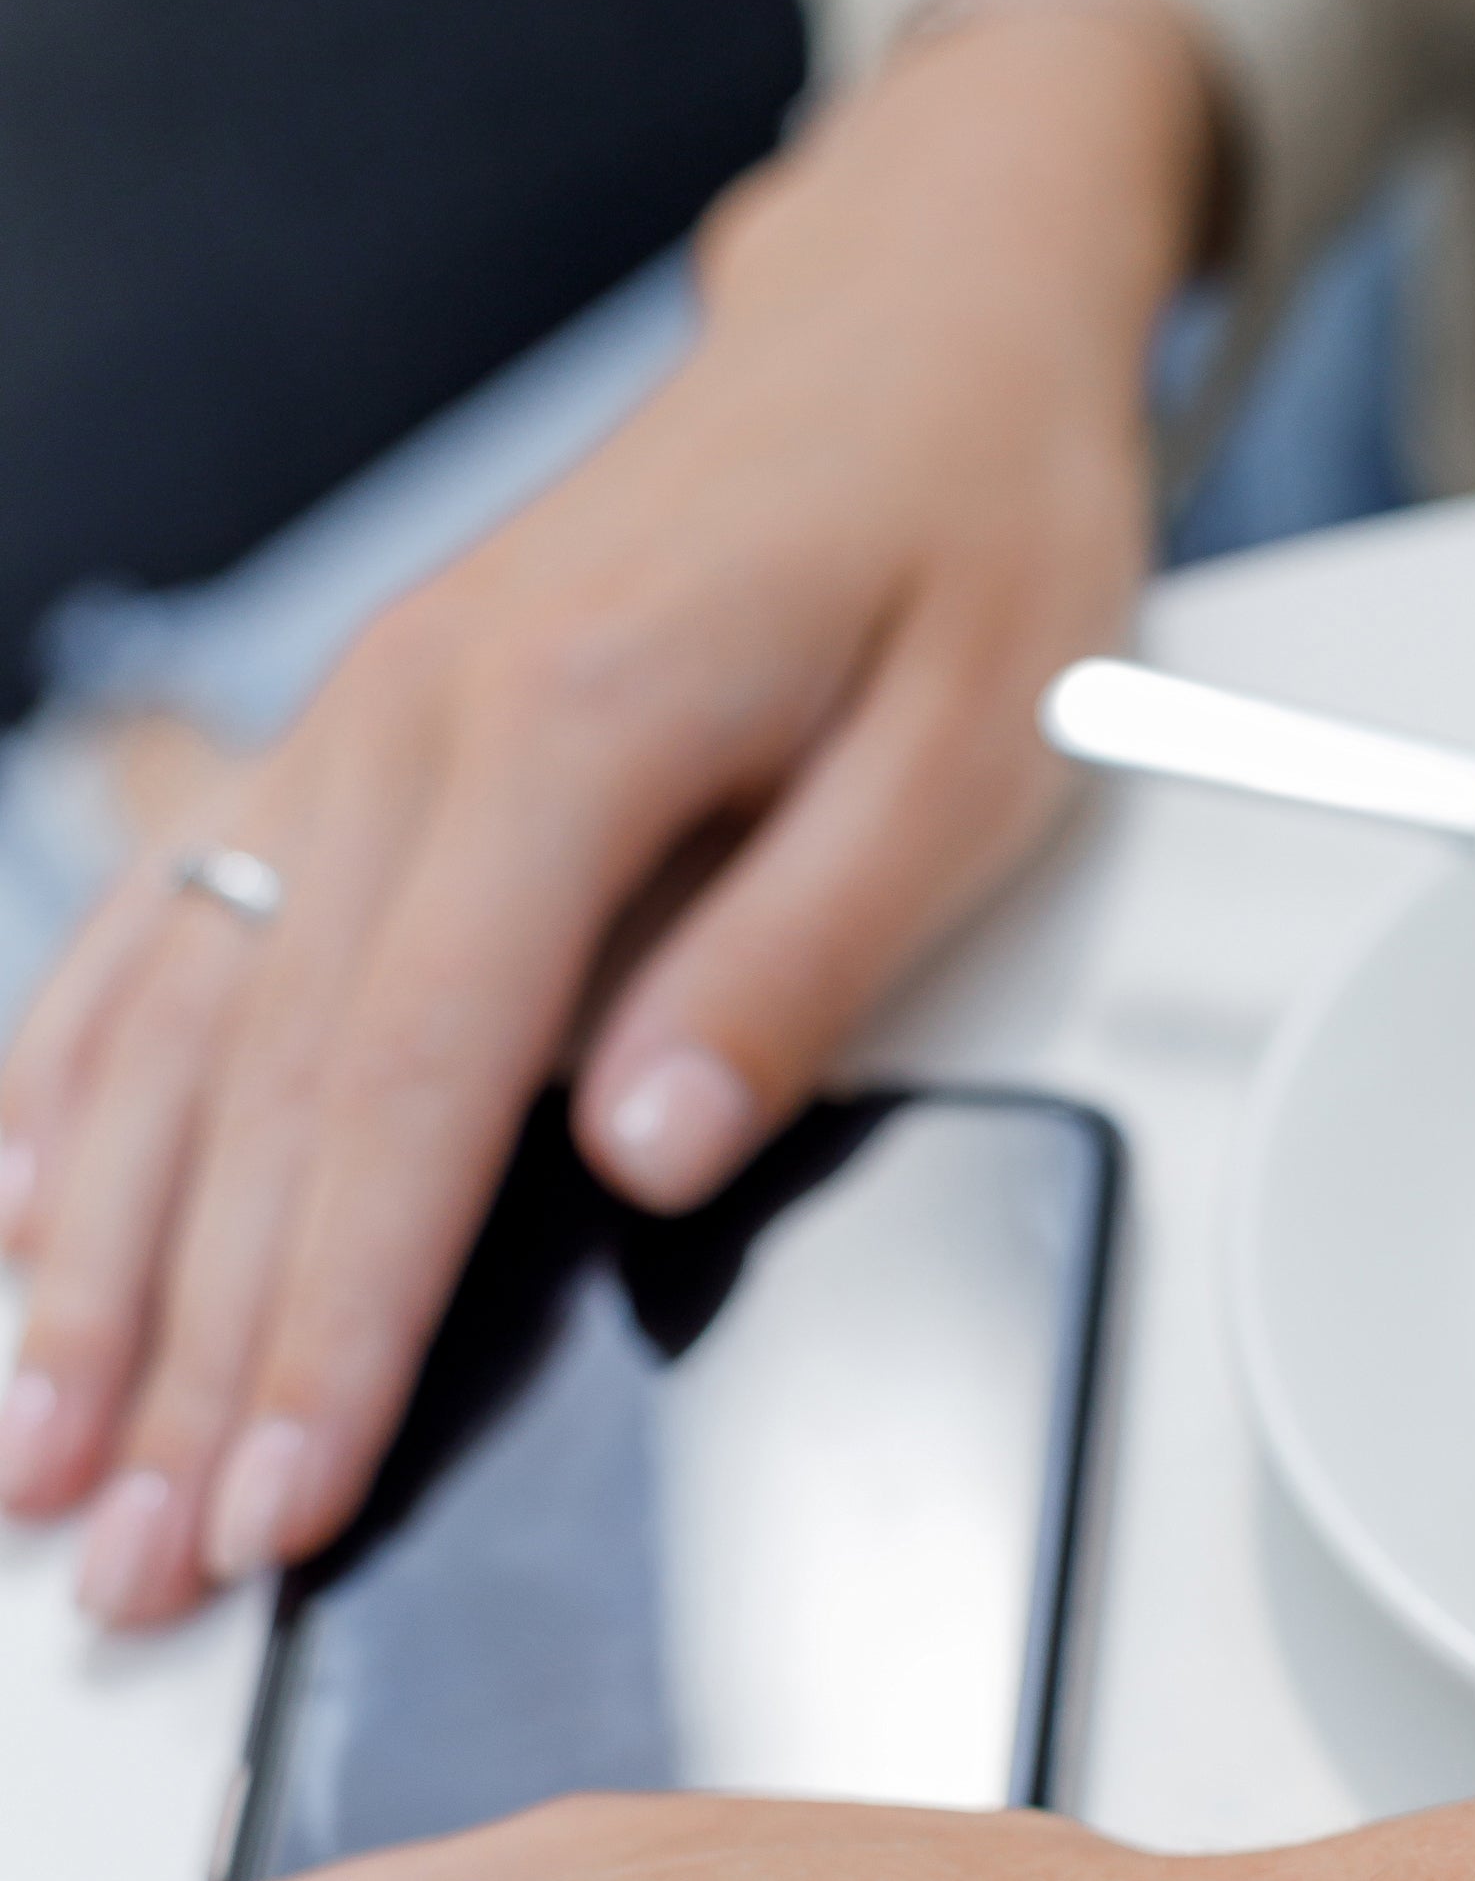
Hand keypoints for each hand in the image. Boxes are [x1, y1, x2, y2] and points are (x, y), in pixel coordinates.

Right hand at [0, 0, 1219, 1622]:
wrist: (911, 320)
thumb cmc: (963, 519)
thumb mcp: (973, 745)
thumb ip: (797, 958)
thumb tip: (646, 1153)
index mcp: (568, 731)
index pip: (410, 1091)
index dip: (331, 1322)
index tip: (280, 1498)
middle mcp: (413, 725)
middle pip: (260, 1096)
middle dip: (180, 1355)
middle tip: (126, 1561)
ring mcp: (357, 722)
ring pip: (177, 1024)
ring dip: (95, 1255)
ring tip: (33, 1445)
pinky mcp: (352, 729)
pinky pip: (170, 915)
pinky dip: (78, 1069)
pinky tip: (20, 1198)